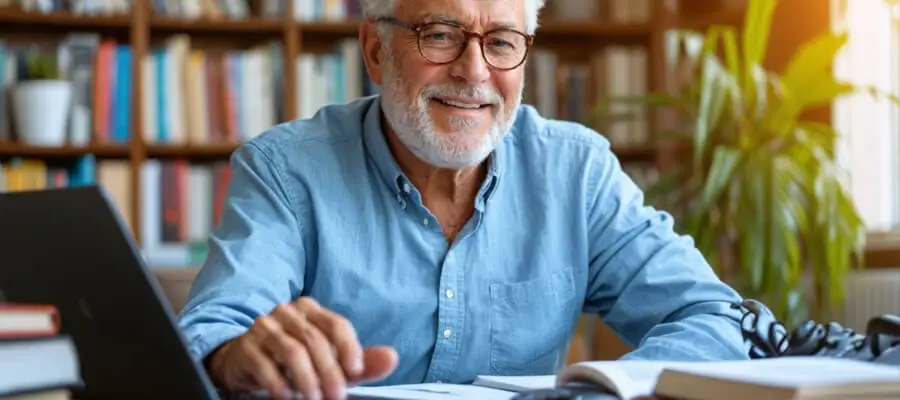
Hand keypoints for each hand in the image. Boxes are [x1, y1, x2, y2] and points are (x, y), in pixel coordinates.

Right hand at [207, 297, 398, 399]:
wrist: (246, 363)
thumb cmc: (294, 361)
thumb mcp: (331, 363)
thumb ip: (361, 362)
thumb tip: (391, 358)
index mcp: (311, 310)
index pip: (336, 324)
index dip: (349, 348)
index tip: (356, 371)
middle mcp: (287, 313)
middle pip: (315, 340)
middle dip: (329, 372)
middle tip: (336, 396)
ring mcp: (264, 327)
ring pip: (292, 351)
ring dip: (306, 380)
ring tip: (313, 399)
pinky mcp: (245, 346)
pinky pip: (265, 364)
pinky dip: (279, 384)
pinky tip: (287, 396)